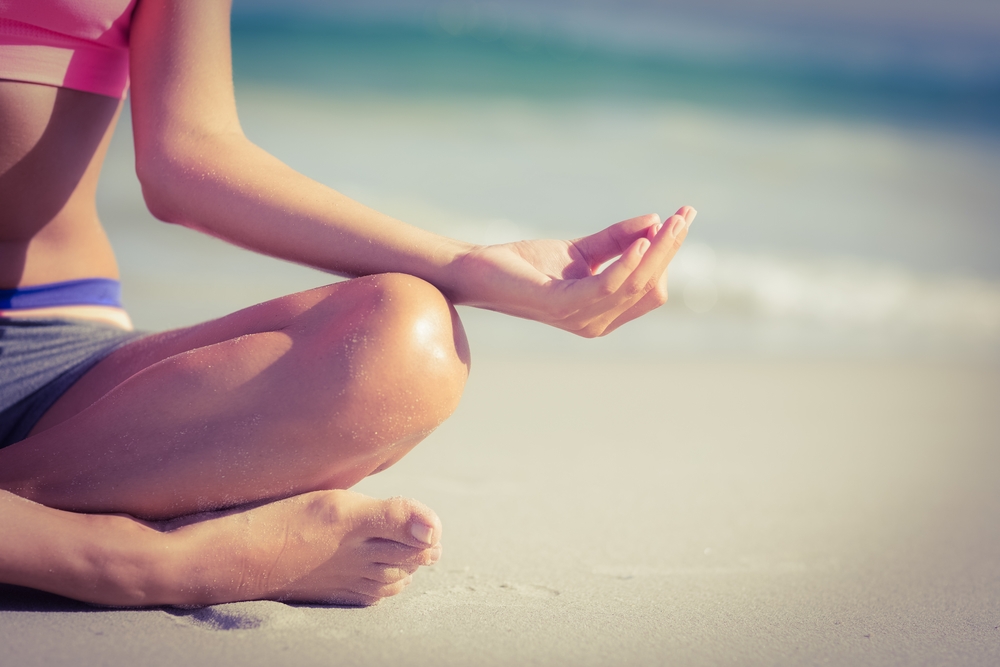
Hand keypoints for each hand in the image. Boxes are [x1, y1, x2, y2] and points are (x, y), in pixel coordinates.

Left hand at [450, 206, 694, 336]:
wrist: (480, 270)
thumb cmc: (527, 264)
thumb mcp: (581, 250)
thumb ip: (616, 240)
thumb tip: (654, 222)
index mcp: (604, 313)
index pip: (653, 288)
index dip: (667, 255)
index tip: (678, 219)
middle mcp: (597, 323)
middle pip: (652, 287)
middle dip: (671, 249)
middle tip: (686, 214)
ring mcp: (580, 318)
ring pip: (637, 285)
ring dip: (658, 250)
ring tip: (672, 220)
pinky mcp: (561, 305)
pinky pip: (608, 286)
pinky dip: (628, 263)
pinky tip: (640, 241)